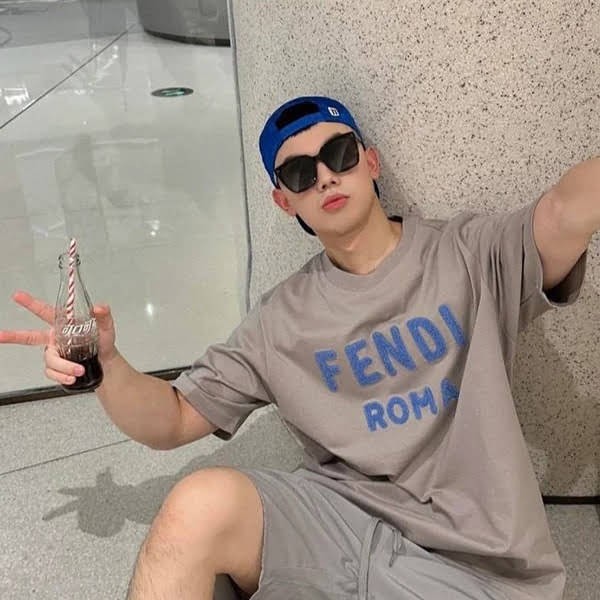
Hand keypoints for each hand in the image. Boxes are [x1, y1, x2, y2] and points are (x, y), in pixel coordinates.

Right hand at [0, 291, 117, 385]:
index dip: (31, 304)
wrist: (107, 362)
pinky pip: (53, 373)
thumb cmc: (103, 342)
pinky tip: (72, 377)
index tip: (18, 296)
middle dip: (13, 336)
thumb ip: (103, 314)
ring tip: (78, 370)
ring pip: (50, 360)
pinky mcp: (57, 368)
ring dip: (64, 366)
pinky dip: (62, 376)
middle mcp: (55, 339)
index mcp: (63, 325)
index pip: (45, 312)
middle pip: (30, 337)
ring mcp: (55, 353)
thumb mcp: (107, 326)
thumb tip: (99, 308)